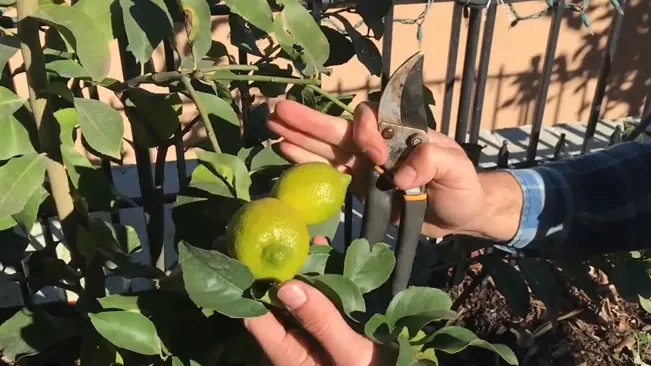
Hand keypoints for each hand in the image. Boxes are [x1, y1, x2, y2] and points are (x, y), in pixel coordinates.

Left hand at [244, 238, 393, 365]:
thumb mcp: (350, 354)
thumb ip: (320, 321)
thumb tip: (285, 285)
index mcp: (290, 355)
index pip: (255, 317)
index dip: (252, 286)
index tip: (254, 252)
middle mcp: (295, 346)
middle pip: (274, 306)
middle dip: (279, 272)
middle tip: (281, 237)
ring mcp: (312, 340)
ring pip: (297, 301)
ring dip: (302, 273)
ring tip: (308, 241)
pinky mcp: (330, 335)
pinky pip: (320, 304)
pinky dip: (323, 281)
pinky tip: (328, 255)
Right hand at [266, 100, 520, 240]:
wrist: (460, 216)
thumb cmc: (463, 188)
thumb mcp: (457, 171)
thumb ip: (433, 162)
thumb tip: (400, 174)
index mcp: (401, 132)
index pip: (374, 119)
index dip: (366, 131)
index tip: (375, 155)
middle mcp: (379, 143)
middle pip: (340, 128)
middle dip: (309, 120)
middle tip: (278, 109)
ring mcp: (365, 164)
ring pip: (328, 146)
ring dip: (299, 137)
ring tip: (271, 125)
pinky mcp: (358, 184)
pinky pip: (329, 170)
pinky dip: (306, 162)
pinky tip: (285, 150)